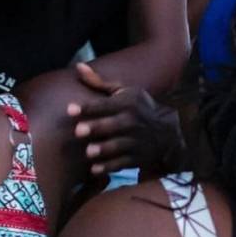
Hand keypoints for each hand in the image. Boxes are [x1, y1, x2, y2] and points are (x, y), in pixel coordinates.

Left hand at [68, 63, 186, 176]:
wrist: (165, 132)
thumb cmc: (136, 108)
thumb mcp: (123, 91)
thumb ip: (99, 83)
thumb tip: (78, 66)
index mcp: (128, 102)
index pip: (105, 105)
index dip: (88, 107)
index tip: (70, 109)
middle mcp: (133, 121)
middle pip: (113, 125)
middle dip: (97, 128)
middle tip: (78, 131)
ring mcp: (137, 141)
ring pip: (119, 146)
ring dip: (104, 149)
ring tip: (89, 152)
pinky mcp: (138, 158)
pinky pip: (123, 163)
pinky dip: (110, 167)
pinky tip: (95, 170)